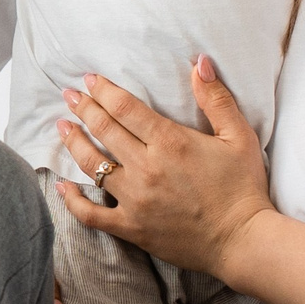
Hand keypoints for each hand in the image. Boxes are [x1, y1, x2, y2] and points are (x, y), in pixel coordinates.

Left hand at [56, 58, 273, 278]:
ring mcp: (135, 200)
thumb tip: (200, 63)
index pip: (125, 108)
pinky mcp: (131, 227)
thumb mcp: (238, 136)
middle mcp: (147, 168)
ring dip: (74, 143)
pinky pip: (91, 215)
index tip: (90, 80)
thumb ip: (216, 98)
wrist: (242, 240)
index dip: (104, 91)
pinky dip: (73, 200)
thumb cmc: (243, 187)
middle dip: (83, 108)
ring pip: (92, 166)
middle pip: (104, 130)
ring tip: (62, 127)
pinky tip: (62, 186)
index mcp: (170, 142)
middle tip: (70, 95)